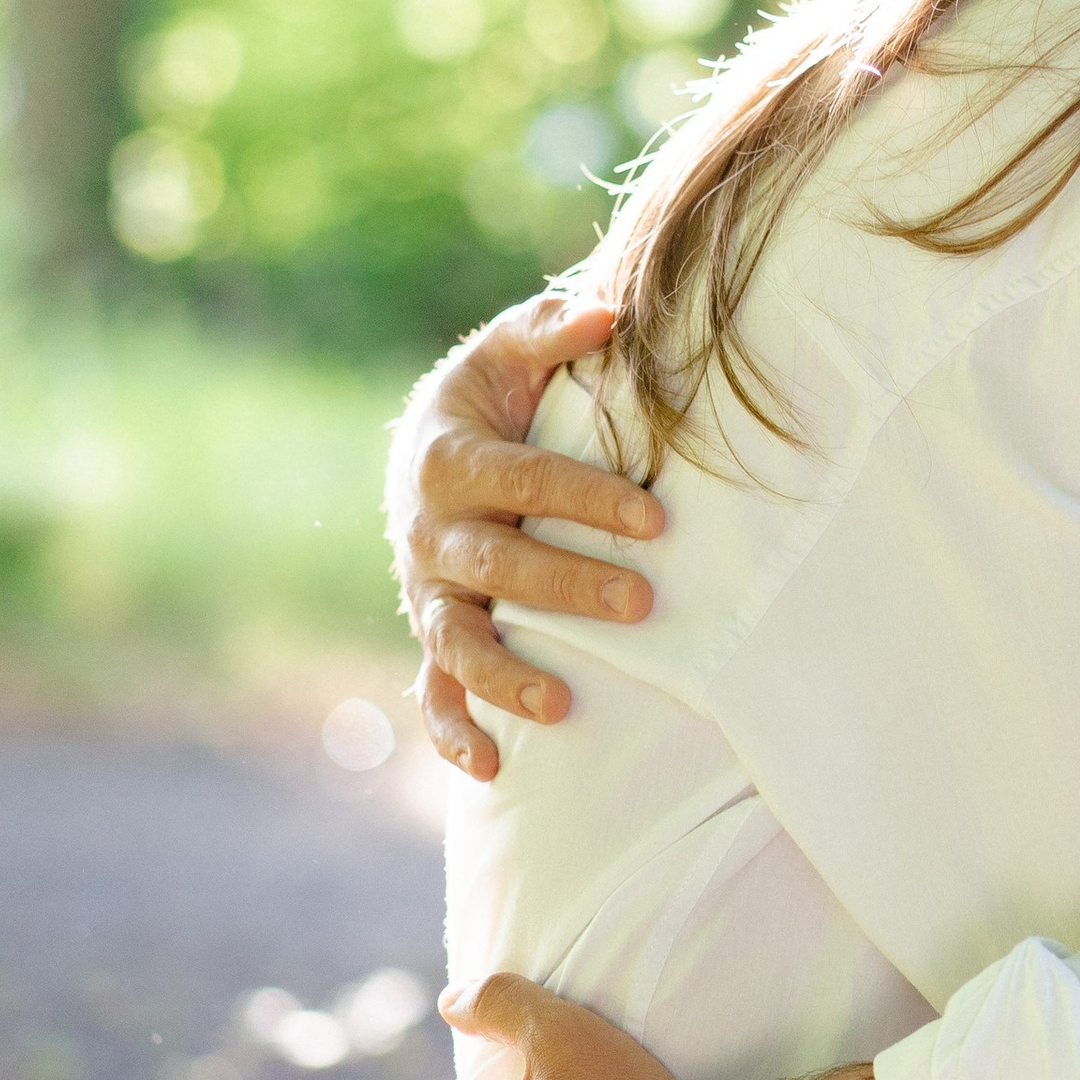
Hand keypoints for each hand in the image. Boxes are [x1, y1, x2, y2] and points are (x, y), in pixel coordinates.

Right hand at [387, 291, 663, 780]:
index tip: (654, 517)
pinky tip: (490, 769)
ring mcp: (425, 588)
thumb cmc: (493, 393)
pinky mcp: (431, 631)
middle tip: (641, 602)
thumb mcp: (511, 349)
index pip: (520, 480)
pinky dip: (452, 730)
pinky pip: (433, 689)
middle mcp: (427, 530)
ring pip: (455, 639)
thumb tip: (611, 310)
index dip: (584, 498)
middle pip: (492, 565)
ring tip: (561, 703)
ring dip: (504, 674)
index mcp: (448, 457)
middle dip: (564, 586)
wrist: (431, 445)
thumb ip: (555, 328)